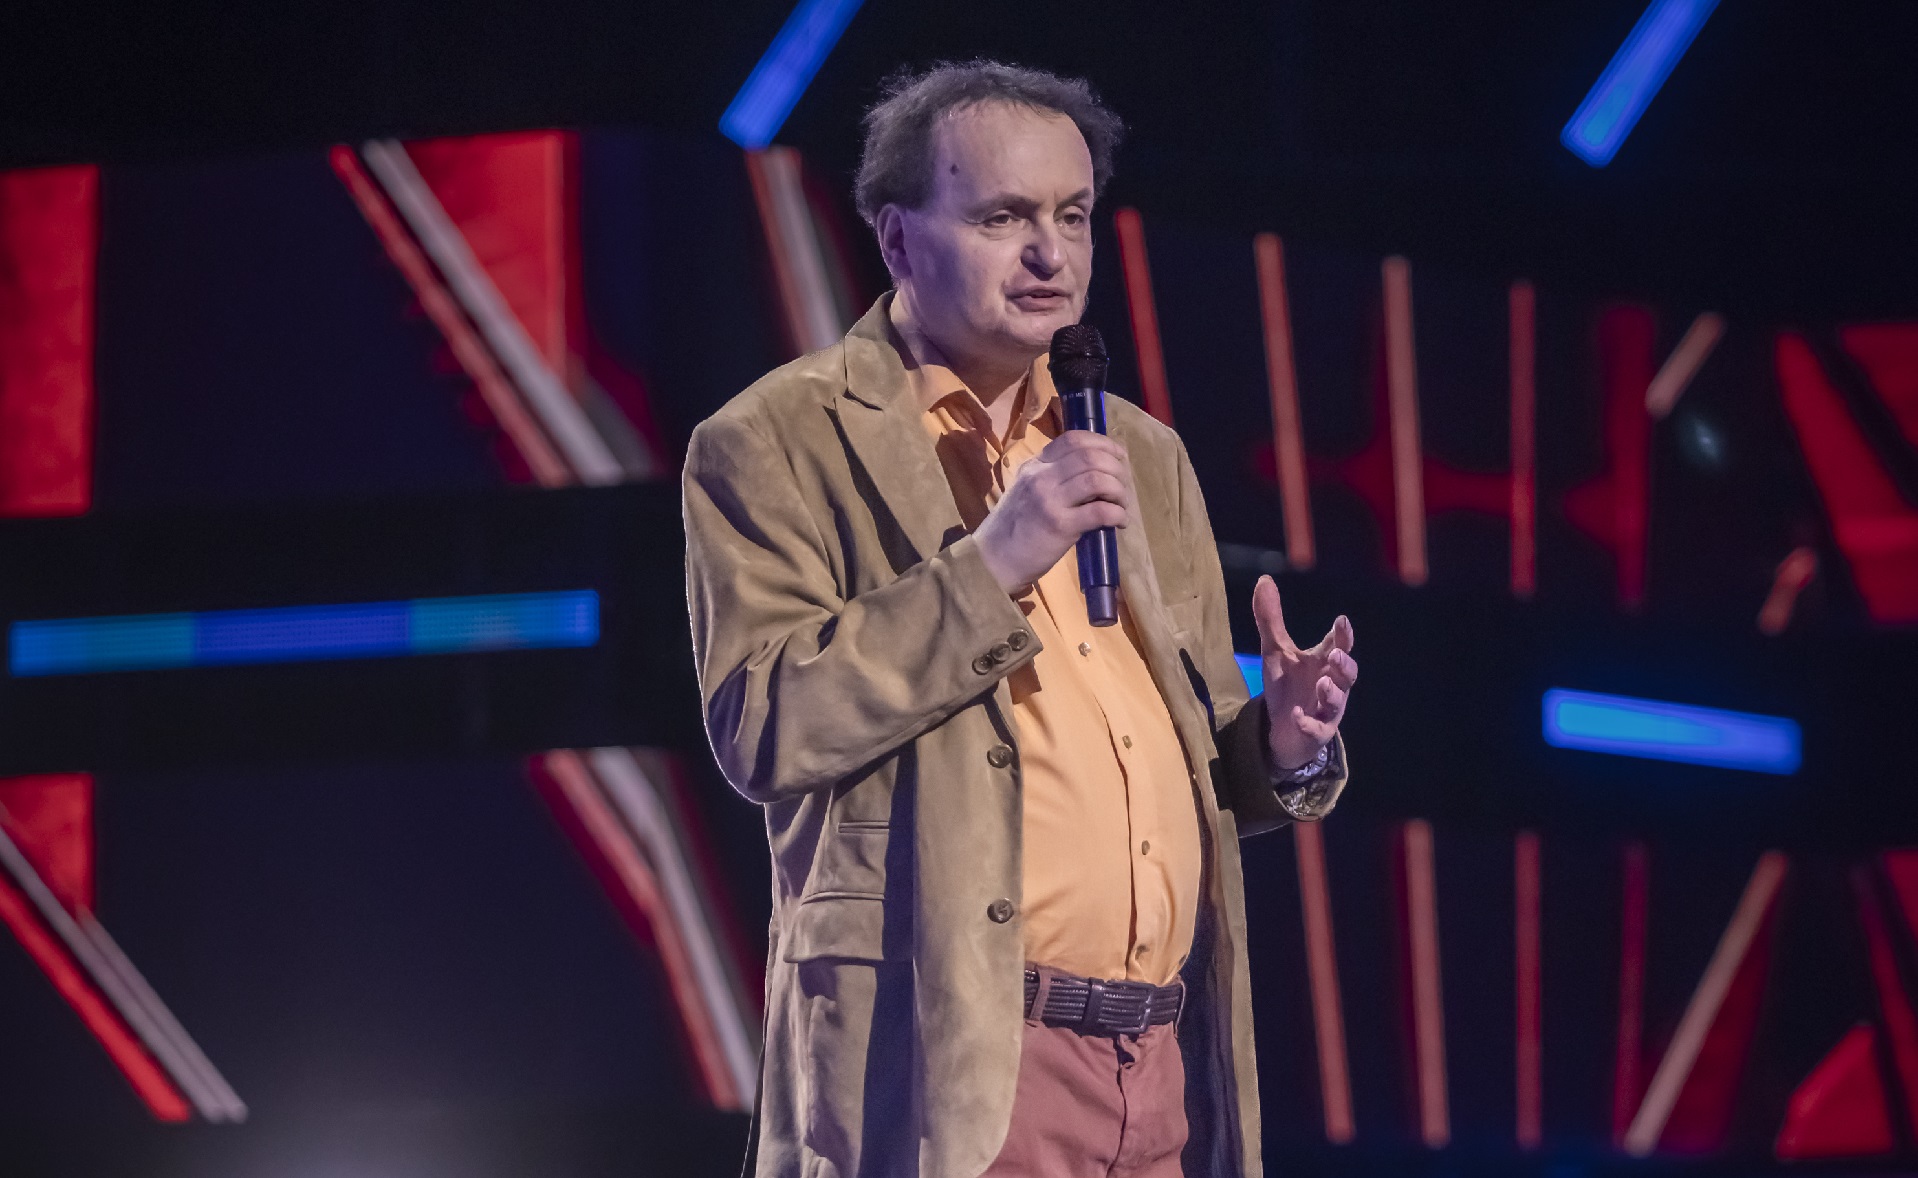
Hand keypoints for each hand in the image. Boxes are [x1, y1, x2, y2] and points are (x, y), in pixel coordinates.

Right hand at [975, 432, 1133, 592]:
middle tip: (1123, 484)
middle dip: (1116, 468)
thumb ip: (1052, 478)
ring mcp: (1050, 500)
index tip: (1117, 454)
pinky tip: (1120, 522)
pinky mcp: (1060, 525)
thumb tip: (1093, 474)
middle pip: (1090, 457)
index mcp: (1035, 466)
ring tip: (1122, 504)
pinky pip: (1100, 511)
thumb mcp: (1027, 491)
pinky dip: (1117, 514)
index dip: (1102, 443)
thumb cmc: (1014, 528)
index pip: (1073, 440)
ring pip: (1097, 480)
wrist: (994, 560)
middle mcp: (1042, 477)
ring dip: (1119, 490)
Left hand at [1252, 575, 1355, 769]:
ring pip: (1337, 702)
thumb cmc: (1288, 687)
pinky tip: (1297, 715)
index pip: (1338, 645)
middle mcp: (1331, 684)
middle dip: (1345, 664)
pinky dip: (1307, 722)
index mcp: (1323, 662)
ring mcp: (1326, 710)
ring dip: (1331, 692)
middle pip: (1347, 674)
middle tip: (1337, 654)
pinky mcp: (1316, 732)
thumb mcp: (1275, 652)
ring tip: (1322, 682)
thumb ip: (1270, 619)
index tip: (1342, 621)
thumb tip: (1264, 580)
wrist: (1283, 730)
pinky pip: (1315, 729)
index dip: (1343, 634)